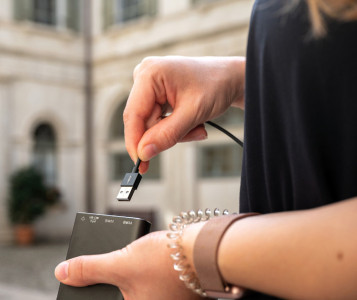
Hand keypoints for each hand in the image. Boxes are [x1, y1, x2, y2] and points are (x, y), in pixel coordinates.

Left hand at [55, 231, 202, 299]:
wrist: (202, 250)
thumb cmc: (166, 261)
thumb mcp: (121, 262)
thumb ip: (89, 269)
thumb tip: (63, 272)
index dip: (87, 293)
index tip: (81, 280)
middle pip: (114, 296)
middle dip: (105, 283)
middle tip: (104, 268)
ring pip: (129, 291)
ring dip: (121, 277)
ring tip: (129, 262)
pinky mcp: (167, 294)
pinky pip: (144, 287)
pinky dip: (136, 276)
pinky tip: (141, 263)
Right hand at [124, 56, 245, 172]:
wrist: (231, 78)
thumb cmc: (216, 86)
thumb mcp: (193, 113)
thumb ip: (166, 134)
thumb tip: (143, 153)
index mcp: (150, 73)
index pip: (133, 115)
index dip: (135, 142)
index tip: (141, 164)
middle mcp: (145, 76)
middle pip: (143, 121)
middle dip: (167, 135)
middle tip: (194, 135)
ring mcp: (150, 85)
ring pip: (153, 124)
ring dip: (175, 132)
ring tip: (198, 127)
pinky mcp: (156, 93)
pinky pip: (159, 120)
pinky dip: (176, 127)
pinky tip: (193, 122)